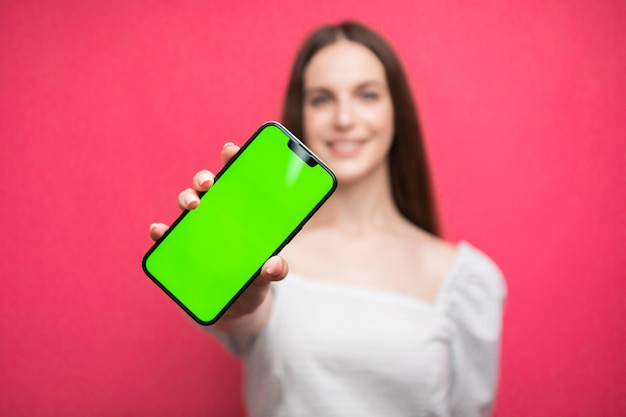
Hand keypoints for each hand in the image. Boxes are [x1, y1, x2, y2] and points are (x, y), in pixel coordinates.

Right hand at [149, 142, 288, 331]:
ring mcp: (197, 230)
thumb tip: (273, 264)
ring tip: (194, 204)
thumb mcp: (267, 277)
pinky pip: (166, 236)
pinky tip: (160, 231)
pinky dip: (161, 231)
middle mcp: (218, 215)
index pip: (238, 178)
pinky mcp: (180, 250)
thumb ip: (275, 270)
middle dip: (206, 178)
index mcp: (243, 212)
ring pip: (187, 204)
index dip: (233, 160)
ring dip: (187, 198)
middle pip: (209, 186)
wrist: (234, 310)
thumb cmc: (253, 282)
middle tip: (209, 182)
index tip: (231, 150)